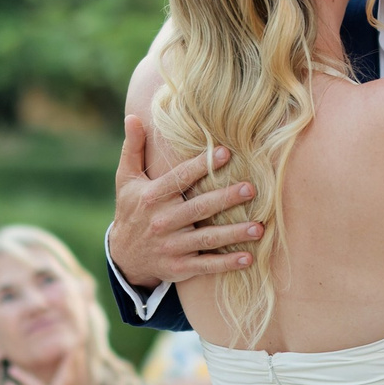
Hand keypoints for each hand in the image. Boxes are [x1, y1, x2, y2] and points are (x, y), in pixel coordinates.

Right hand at [111, 119, 261, 288]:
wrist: (123, 256)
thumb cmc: (132, 209)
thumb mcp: (126, 179)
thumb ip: (133, 148)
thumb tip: (133, 116)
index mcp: (151, 198)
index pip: (179, 179)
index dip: (201, 165)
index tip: (225, 152)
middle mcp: (161, 222)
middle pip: (198, 208)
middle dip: (225, 199)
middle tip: (251, 188)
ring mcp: (171, 247)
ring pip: (206, 239)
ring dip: (234, 233)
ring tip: (259, 227)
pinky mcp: (179, 268)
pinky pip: (206, 265)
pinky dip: (226, 264)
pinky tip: (248, 258)